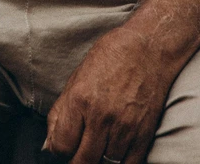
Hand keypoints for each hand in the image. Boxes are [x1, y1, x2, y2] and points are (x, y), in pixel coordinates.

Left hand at [43, 27, 175, 163]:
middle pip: (83, 161)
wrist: (149, 48)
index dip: (60, 149)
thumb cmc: (111, 58)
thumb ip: (60, 113)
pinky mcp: (144, 132)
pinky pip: (129, 163)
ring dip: (98, 160)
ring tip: (98, 147)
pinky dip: (119, 162)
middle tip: (79, 151)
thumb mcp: (76, 79)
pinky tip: (114, 152)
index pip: (61, 146)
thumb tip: (50, 143)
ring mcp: (124, 127)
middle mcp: (101, 117)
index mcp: (80, 100)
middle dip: (77, 159)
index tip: (65, 145)